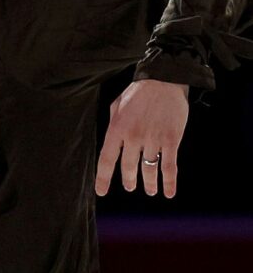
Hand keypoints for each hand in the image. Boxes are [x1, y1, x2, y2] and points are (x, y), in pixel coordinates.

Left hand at [95, 79, 188, 197]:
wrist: (165, 80)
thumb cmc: (138, 92)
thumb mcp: (116, 106)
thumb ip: (113, 125)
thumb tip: (112, 142)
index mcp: (116, 129)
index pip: (106, 160)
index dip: (103, 178)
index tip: (102, 191)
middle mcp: (133, 137)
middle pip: (128, 166)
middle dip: (128, 180)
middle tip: (129, 187)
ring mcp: (153, 139)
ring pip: (149, 169)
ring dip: (149, 183)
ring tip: (149, 191)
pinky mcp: (171, 140)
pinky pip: (169, 166)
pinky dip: (169, 182)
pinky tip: (169, 192)